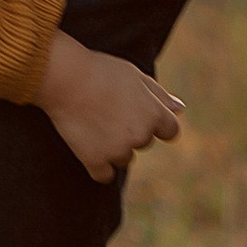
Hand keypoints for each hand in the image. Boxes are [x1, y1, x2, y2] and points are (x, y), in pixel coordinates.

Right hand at [40, 33, 183, 183]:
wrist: (66, 78)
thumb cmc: (101, 71)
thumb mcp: (136, 76)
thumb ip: (160, 95)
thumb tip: (180, 109)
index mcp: (154, 113)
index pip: (171, 131)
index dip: (157, 125)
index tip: (139, 116)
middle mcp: (140, 135)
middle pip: (143, 142)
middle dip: (131, 131)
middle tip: (108, 111)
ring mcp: (118, 150)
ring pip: (123, 158)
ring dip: (114, 148)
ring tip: (95, 123)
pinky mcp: (95, 161)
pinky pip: (104, 175)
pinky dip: (98, 165)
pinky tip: (88, 146)